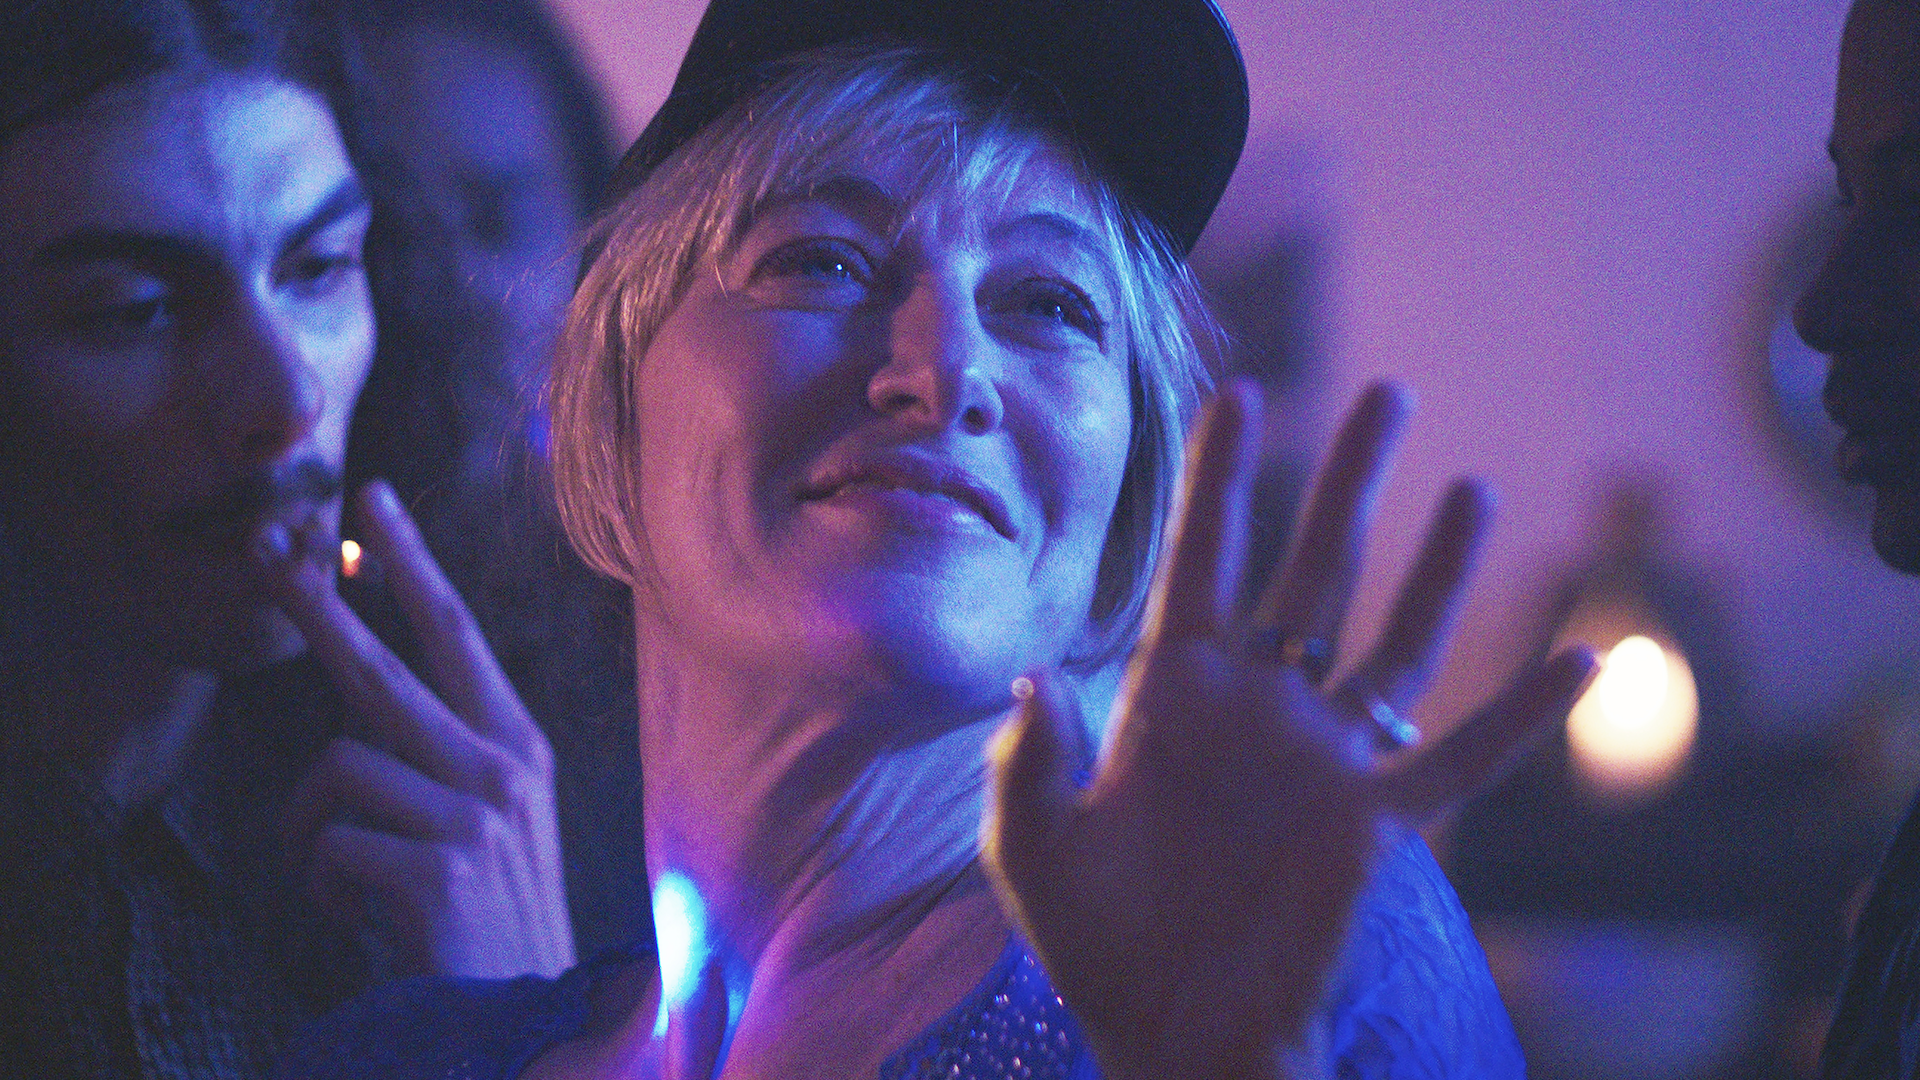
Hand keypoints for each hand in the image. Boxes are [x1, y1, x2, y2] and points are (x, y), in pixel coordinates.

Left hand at [268, 480, 575, 979]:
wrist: (520, 1011)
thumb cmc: (488, 914)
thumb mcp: (482, 819)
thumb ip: (436, 754)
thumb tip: (354, 701)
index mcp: (517, 743)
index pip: (454, 632)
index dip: (409, 562)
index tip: (370, 500)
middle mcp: (504, 766)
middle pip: (384, 667)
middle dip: (317, 608)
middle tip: (268, 548)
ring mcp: (475, 816)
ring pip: (337, 766)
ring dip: (312, 828)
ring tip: (343, 877)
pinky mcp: (438, 870)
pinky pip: (328, 846)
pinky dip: (325, 886)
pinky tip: (368, 918)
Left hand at [982, 381, 1595, 1079]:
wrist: (1170, 1035)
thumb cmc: (1096, 944)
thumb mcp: (1031, 850)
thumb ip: (1029, 762)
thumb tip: (1041, 675)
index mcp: (1169, 696)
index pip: (1200, 558)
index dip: (1219, 477)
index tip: (1240, 391)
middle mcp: (1256, 708)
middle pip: (1311, 568)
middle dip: (1348, 480)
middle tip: (1389, 392)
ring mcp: (1322, 760)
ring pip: (1393, 640)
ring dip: (1437, 568)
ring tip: (1470, 486)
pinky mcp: (1375, 823)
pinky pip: (1463, 758)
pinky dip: (1522, 715)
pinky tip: (1582, 660)